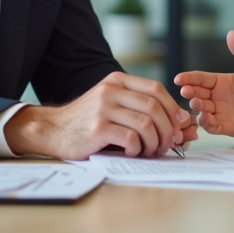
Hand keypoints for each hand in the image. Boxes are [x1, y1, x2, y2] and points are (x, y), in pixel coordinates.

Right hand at [4, 72, 195, 159]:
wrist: (54, 130)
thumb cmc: (88, 119)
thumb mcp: (111, 102)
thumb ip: (137, 105)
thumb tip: (176, 120)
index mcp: (117, 81)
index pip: (156, 89)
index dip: (172, 107)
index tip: (179, 124)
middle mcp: (111, 91)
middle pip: (154, 107)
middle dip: (168, 129)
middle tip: (169, 143)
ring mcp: (103, 108)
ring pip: (145, 124)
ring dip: (155, 141)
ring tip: (151, 150)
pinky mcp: (98, 128)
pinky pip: (131, 138)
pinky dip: (138, 148)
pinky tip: (133, 152)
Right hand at [174, 30, 233, 138]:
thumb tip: (232, 33)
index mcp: (219, 82)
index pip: (200, 78)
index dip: (188, 78)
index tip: (179, 78)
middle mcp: (215, 97)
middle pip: (197, 93)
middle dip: (189, 92)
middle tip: (185, 91)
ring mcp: (218, 112)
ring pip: (201, 109)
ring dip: (196, 106)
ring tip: (197, 103)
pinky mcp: (223, 126)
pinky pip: (211, 126)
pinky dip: (206, 123)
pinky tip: (207, 118)